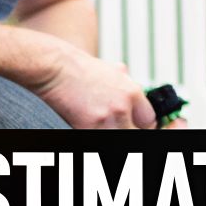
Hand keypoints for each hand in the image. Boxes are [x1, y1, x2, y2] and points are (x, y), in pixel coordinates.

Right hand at [30, 41, 155, 128]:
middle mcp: (123, 107)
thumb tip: (136, 91)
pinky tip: (89, 125)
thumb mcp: (112, 70)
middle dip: (130, 130)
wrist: (56, 68)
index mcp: (132, 92)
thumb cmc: (80, 68)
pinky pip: (100, 138)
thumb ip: (126, 83)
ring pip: (120, 136)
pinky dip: (95, 133)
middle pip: (138, 133)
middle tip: (119, 125)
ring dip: (113, 132)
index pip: (150, 120)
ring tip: (102, 125)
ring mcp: (107, 119)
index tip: (136, 124)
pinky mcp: (89, 128)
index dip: (142, 124)